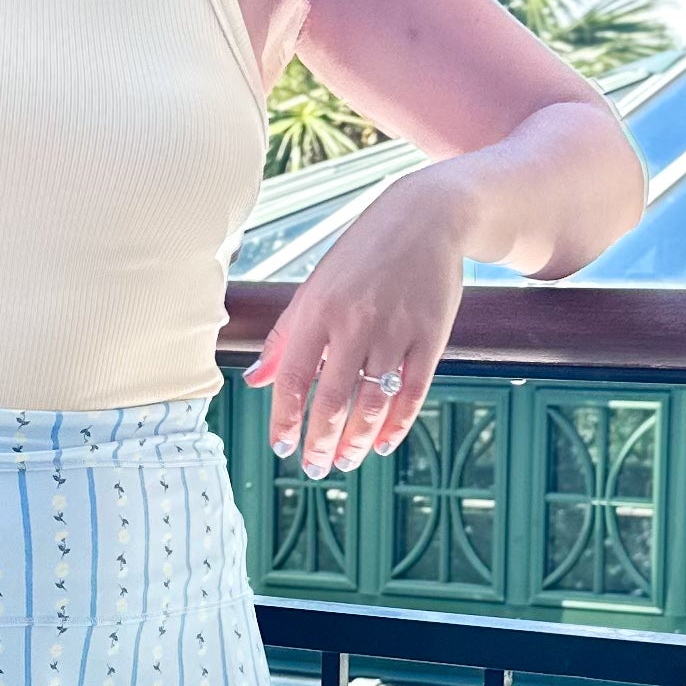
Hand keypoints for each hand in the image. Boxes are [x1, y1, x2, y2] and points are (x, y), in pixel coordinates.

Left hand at [247, 163, 471, 478]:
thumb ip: (285, 336)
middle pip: (332, 398)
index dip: (285, 418)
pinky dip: (397, 424)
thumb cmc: (362, 255)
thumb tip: (255, 380)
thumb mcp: (315, 286)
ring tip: (345, 461)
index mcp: (318, 309)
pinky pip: (412, 392)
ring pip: (372, 402)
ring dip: (356, 440)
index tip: (281, 447)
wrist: (426, 218)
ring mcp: (394, 330)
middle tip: (315, 468)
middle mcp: (354, 322)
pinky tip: (382, 442)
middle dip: (320, 441)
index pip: (292, 376)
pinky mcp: (430, 336)